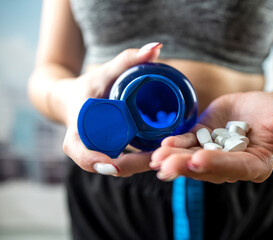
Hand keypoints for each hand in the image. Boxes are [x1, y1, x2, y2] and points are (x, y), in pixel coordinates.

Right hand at [62, 43, 161, 175]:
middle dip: (133, 165)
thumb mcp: (105, 72)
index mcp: (77, 131)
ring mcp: (97, 155)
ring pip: (119, 167)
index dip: (94, 161)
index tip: (114, 165)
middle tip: (160, 157)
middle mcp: (85, 148)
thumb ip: (128, 59)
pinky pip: (124, 163)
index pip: (80, 152)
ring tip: (166, 156)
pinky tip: (163, 156)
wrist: (73, 99)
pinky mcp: (108, 155)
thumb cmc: (88, 86)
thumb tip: (156, 47)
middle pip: (108, 165)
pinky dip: (141, 162)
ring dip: (141, 166)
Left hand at [151, 91, 272, 182]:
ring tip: (157, 158)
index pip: (235, 167)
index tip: (198, 159)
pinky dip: (174, 145)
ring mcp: (213, 153)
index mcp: (255, 164)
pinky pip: (186, 145)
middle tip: (166, 164)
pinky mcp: (200, 140)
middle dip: (186, 166)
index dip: (217, 164)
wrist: (258, 105)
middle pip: (207, 168)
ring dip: (174, 159)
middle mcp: (231, 165)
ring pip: (192, 159)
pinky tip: (161, 146)